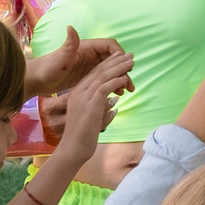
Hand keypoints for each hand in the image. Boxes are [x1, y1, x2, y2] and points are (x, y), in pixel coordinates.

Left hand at [24, 27, 122, 98]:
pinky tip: (116, 94)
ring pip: (110, 70)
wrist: (37, 80)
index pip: (109, 46)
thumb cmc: (47, 68)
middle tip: (131, 85)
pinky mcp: (86, 76)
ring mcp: (88, 65)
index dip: (120, 55)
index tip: (127, 67)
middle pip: (113, 59)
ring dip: (120, 78)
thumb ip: (69, 44)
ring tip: (127, 91)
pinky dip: (112, 84)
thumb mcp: (60, 58)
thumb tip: (70, 27)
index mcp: (86, 47)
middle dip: (124, 70)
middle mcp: (89, 54)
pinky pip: (104, 78)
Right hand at [45, 50, 133, 165]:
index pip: (94, 73)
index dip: (109, 64)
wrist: (72, 149)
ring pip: (103, 76)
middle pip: (99, 71)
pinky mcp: (90, 104)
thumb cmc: (83, 138)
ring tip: (131, 62)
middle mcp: (79, 92)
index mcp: (77, 93)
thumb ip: (102, 109)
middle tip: (129, 55)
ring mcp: (83, 97)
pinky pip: (104, 87)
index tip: (121, 58)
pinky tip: (125, 77)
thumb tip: (114, 105)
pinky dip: (116, 80)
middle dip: (116, 61)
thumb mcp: (94, 119)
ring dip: (119, 68)